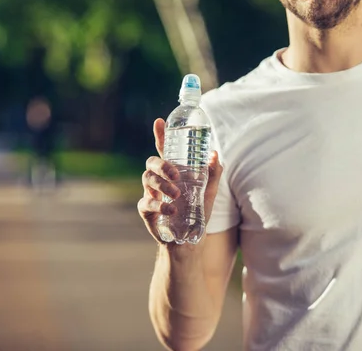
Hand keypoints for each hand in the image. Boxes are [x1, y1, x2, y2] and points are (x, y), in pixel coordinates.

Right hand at [137, 118, 223, 242]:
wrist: (189, 239)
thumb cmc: (197, 212)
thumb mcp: (210, 191)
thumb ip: (213, 173)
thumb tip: (214, 154)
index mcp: (172, 172)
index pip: (164, 150)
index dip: (160, 135)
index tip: (160, 122)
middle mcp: (159, 180)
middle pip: (151, 162)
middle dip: (162, 165)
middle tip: (176, 175)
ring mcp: (150, 194)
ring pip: (147, 179)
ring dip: (162, 185)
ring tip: (176, 195)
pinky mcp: (146, 211)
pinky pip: (146, 203)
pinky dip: (159, 206)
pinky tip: (172, 211)